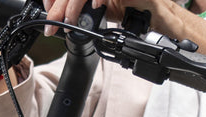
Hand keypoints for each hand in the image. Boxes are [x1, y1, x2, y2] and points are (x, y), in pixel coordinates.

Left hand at [42, 0, 168, 37]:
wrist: (157, 15)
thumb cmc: (132, 11)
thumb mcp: (102, 10)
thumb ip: (84, 11)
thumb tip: (63, 19)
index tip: (49, 12)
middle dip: (58, 5)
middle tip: (51, 24)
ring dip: (73, 4)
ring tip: (69, 20)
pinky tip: (95, 7)